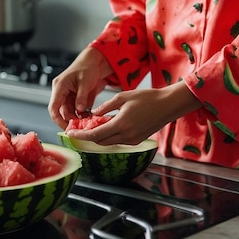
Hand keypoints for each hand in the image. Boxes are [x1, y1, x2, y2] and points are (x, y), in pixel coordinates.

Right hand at [48, 47, 112, 128]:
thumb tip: (79, 110)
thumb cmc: (87, 67)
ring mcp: (68, 96)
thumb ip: (82, 96)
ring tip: (85, 124)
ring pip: (68, 113)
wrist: (94, 62)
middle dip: (69, 121)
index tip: (66, 127)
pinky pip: (75, 111)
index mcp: (59, 86)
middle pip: (60, 112)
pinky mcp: (75, 99)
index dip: (57, 119)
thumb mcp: (85, 82)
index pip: (53, 106)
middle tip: (79, 128)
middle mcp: (61, 92)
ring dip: (76, 119)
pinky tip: (88, 119)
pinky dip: (81, 116)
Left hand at [65, 81, 201, 144]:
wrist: (169, 105)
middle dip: (87, 137)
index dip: (81, 135)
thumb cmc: (148, 98)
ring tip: (88, 127)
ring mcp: (133, 140)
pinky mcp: (137, 140)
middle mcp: (127, 136)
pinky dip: (109, 135)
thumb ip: (106, 106)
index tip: (70, 133)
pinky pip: (118, 140)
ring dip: (98, 136)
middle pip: (100, 141)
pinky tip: (105, 126)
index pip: (95, 135)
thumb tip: (94, 114)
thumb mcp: (123, 97)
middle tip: (76, 129)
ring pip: (109, 142)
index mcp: (121, 124)